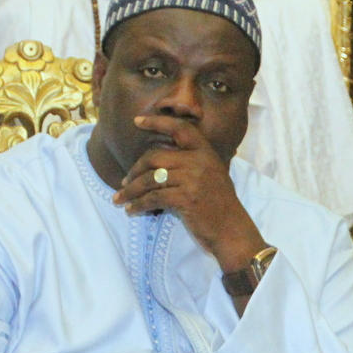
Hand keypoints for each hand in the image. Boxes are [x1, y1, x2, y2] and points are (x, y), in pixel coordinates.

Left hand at [111, 115, 267, 272]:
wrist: (232, 231)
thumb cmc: (219, 206)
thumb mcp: (211, 175)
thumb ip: (191, 163)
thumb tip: (156, 162)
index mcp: (205, 153)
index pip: (179, 129)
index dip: (157, 122)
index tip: (137, 121)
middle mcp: (199, 162)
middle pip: (154, 157)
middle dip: (134, 170)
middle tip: (124, 182)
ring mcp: (192, 180)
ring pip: (149, 179)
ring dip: (130, 191)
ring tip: (120, 199)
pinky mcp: (185, 199)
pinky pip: (153, 198)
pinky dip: (138, 205)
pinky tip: (132, 210)